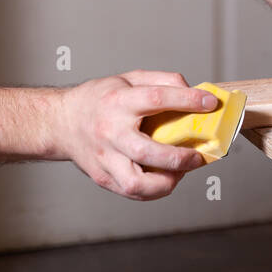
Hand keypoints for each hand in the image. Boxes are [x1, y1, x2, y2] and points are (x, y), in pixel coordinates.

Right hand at [54, 70, 213, 199]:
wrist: (61, 122)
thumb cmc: (99, 99)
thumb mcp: (128, 78)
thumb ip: (162, 81)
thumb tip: (193, 93)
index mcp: (117, 102)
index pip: (156, 99)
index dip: (187, 100)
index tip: (210, 103)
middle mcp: (110, 132)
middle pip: (146, 151)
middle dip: (179, 158)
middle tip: (198, 156)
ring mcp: (105, 159)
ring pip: (137, 183)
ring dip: (167, 182)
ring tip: (181, 172)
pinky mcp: (103, 177)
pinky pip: (133, 192)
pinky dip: (155, 190)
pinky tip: (166, 178)